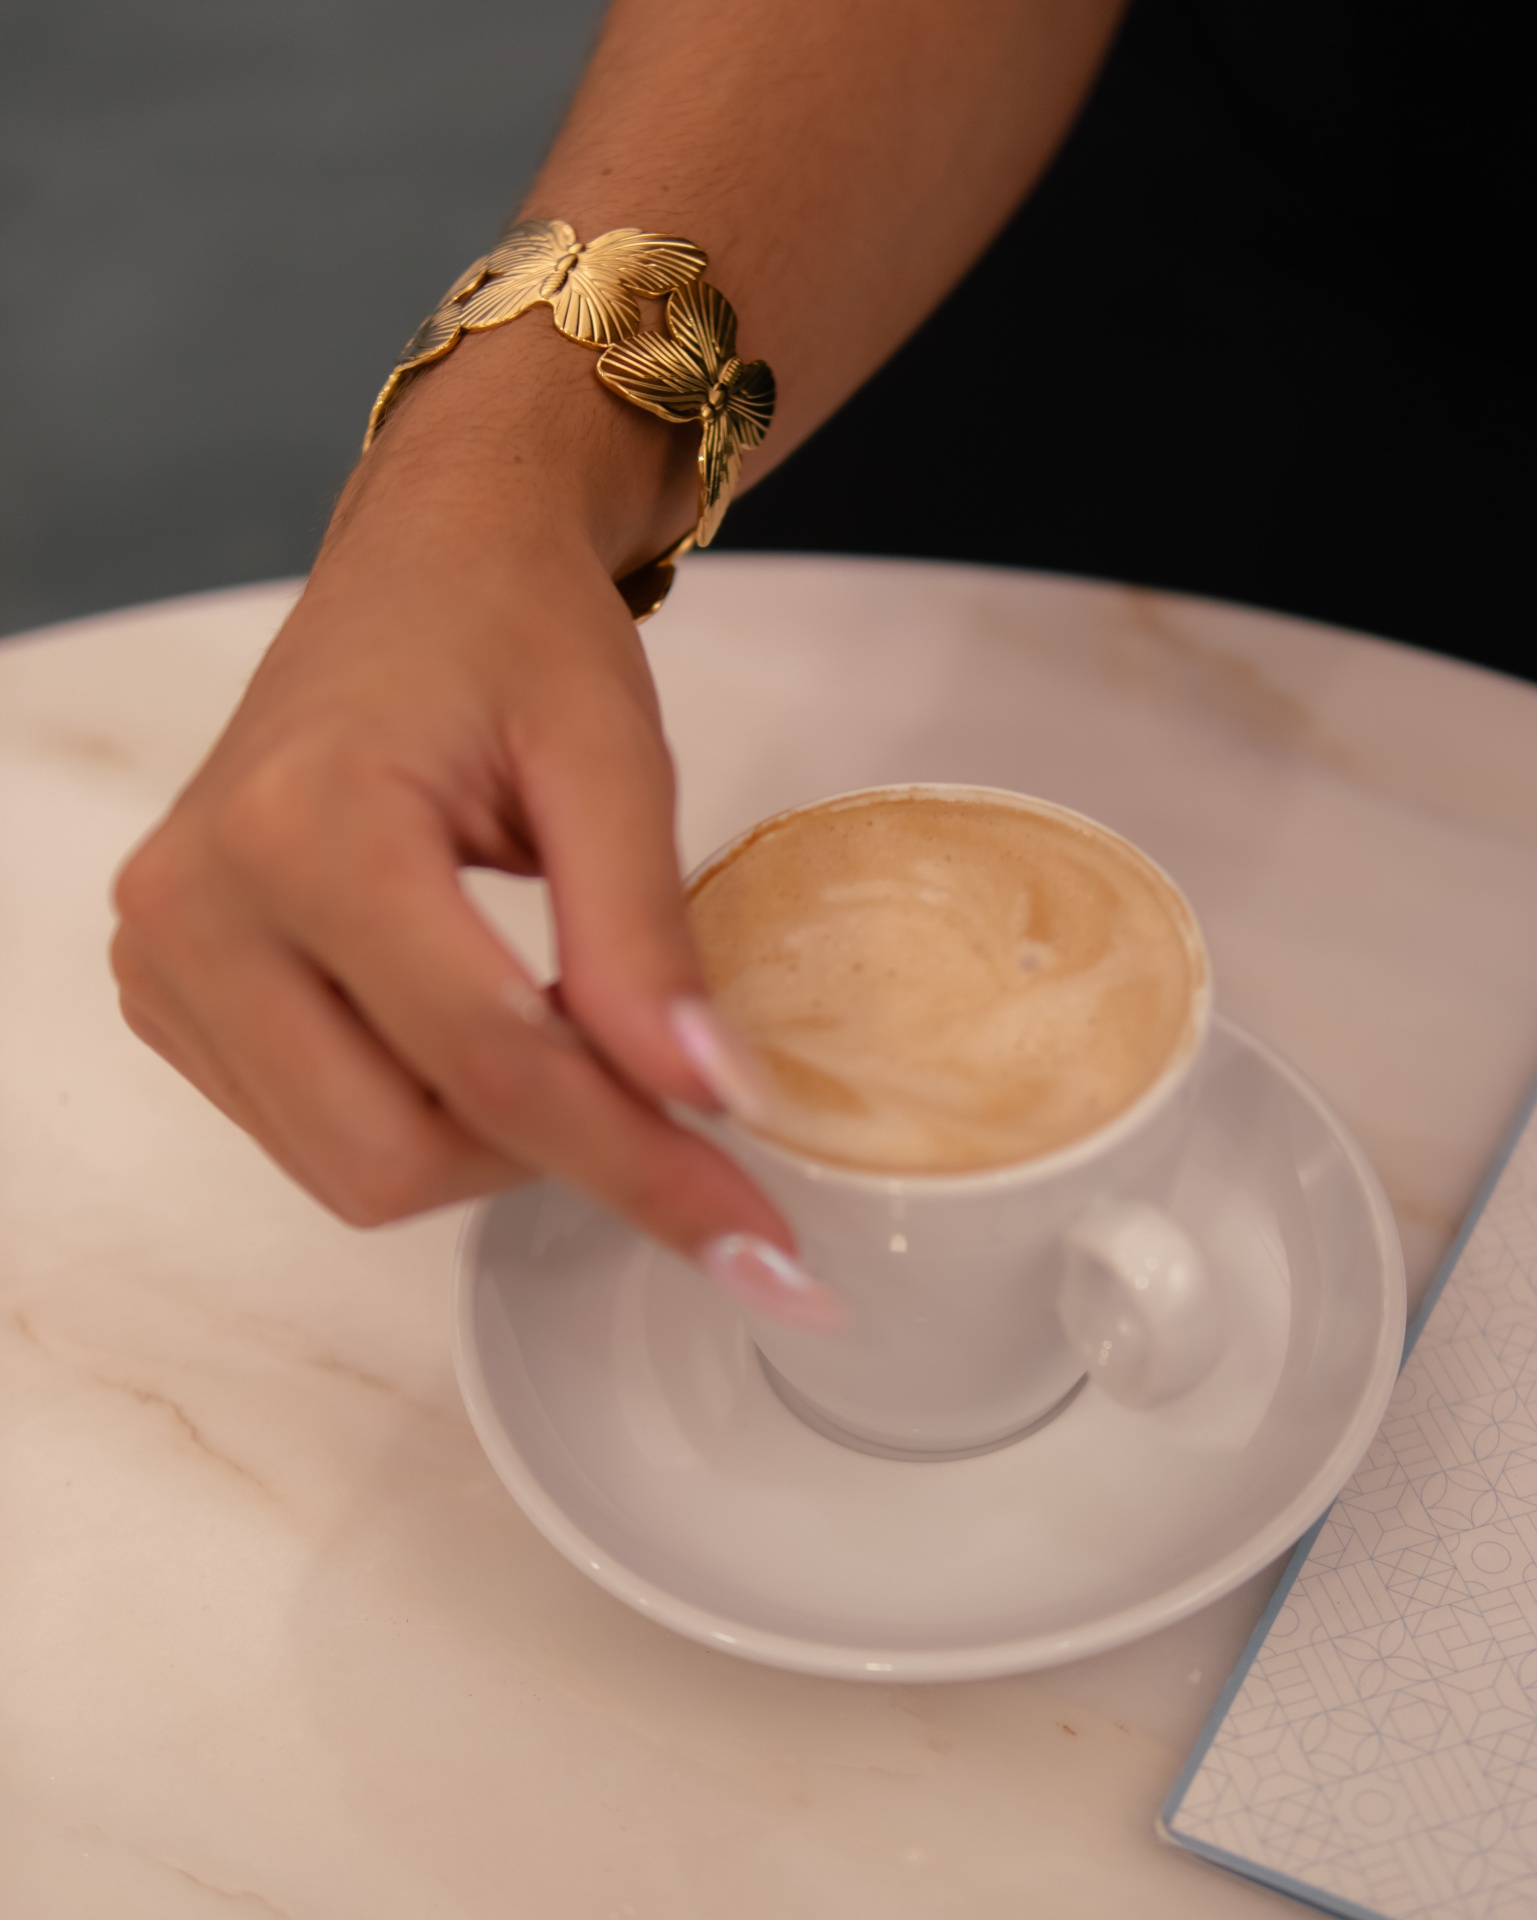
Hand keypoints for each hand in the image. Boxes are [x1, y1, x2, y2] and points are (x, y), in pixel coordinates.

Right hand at [110, 325, 839, 1329]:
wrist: (425, 566)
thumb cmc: (517, 633)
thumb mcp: (612, 761)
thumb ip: (646, 939)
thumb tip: (708, 1102)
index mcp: (307, 829)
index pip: (491, 1062)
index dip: (638, 1163)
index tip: (758, 1241)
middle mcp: (199, 906)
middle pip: (395, 1154)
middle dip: (552, 1153)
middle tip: (650, 1082)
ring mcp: (166, 956)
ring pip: (351, 1168)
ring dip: (490, 1139)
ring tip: (560, 1021)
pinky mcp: (171, 989)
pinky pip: (312, 1132)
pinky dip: (425, 1112)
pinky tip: (478, 1021)